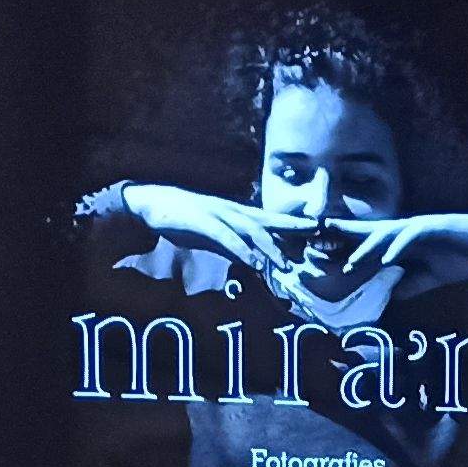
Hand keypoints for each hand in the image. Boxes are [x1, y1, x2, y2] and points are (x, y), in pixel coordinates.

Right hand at [107, 181, 302, 279]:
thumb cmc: (182, 218)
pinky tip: (252, 262)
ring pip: (250, 230)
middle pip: (267, 220)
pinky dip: (240, 249)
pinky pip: (225, 236)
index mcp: (235, 213)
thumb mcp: (213, 234)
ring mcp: (217, 213)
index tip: (316, 228)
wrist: (150, 202)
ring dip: (269, 247)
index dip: (292, 224)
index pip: (269, 219)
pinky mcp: (202, 220)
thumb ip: (233, 246)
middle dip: (292, 227)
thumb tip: (253, 261)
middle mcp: (231, 210)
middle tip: (316, 234)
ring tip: (285, 264)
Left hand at [276, 208, 467, 312]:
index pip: (368, 246)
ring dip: (366, 249)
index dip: (346, 252)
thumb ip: (411, 284)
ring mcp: (417, 227)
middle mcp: (403, 232)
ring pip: (385, 236)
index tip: (323, 260)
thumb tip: (391, 296)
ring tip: (351, 264)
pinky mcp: (433, 227)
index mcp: (401, 244)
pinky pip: (411, 237)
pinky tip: (387, 258)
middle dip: (343, 243)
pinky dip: (398, 247)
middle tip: (319, 252)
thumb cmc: (463, 256)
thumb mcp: (432, 277)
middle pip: (367, 235)